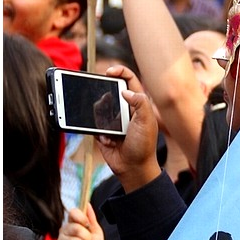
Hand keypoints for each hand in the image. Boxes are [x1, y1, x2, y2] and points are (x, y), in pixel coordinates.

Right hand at [95, 65, 160, 192]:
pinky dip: (99, 131)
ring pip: (98, 107)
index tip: (109, 72)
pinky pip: (93, 123)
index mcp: (138, 104)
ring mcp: (113, 119)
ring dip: (101, 117)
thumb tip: (125, 91)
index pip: (129, 80)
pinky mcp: (103, 130)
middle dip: (104, 96)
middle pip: (109, 91)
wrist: (133, 168)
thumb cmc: (143, 145)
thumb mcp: (146, 122)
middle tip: (104, 103)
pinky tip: (109, 140)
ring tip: (110, 130)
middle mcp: (125, 109)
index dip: (119, 71)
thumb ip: (140, 102)